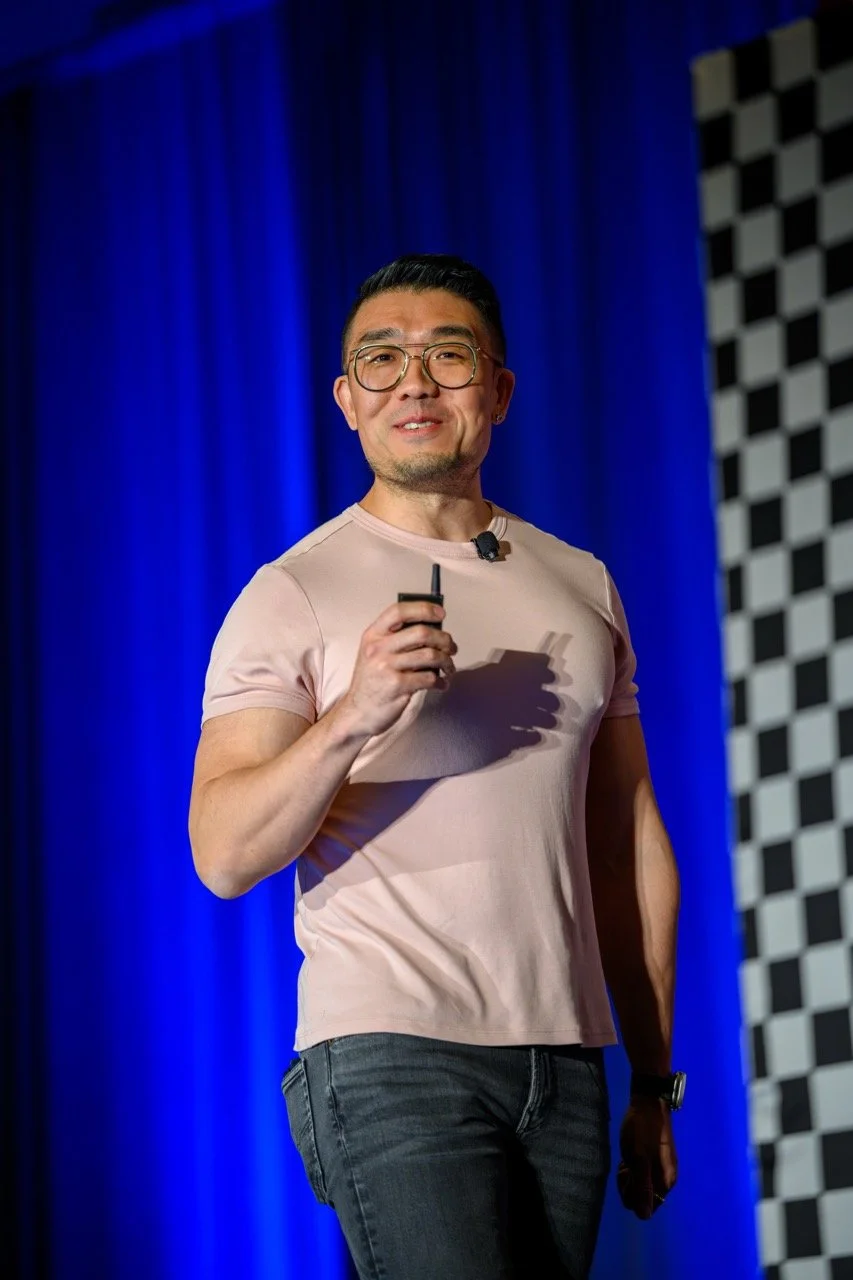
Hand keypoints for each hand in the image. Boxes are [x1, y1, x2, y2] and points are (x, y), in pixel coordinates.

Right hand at [339, 601, 456, 737]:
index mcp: (373, 635)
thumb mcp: (375, 653)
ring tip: (449, 668)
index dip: (423, 609)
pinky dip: (440, 681)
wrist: (357, 712)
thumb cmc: (372, 681)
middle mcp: (378, 648)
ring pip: (430, 655)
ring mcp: (386, 667)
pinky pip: (429, 678)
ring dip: (446, 661)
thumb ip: (397, 639)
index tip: (441, 614)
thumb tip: (434, 629)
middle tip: (451, 648)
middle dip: (444, 639)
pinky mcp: (396, 686)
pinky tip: (441, 684)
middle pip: (421, 633)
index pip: (399, 611)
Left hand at [616, 1097, 677, 1219]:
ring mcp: (661, 1168)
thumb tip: (644, 1216)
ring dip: (630, 1176)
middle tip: (625, 1164)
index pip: (646, 1207)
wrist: (648, 1102)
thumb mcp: (638, 1159)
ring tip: (626, 1158)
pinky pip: (642, 1174)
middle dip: (629, 1185)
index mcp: (665, 1182)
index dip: (632, 1195)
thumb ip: (642, 1187)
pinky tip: (629, 1154)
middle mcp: (666, 1179)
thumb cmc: (642, 1130)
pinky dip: (632, 1168)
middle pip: (642, 1197)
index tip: (627, 1176)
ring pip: (640, 1185)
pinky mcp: (655, 1159)